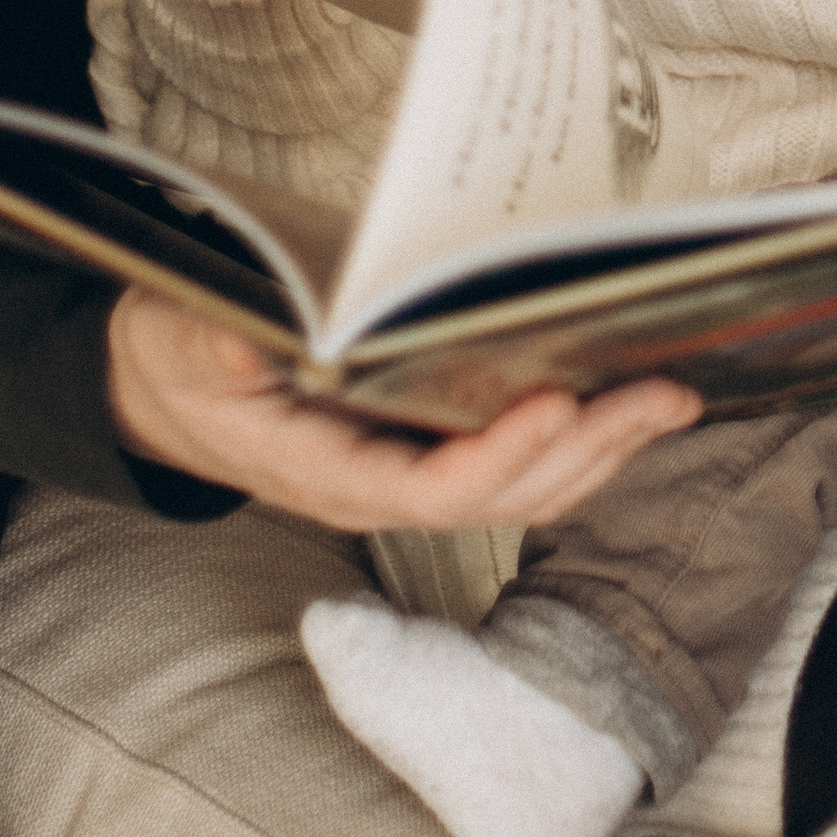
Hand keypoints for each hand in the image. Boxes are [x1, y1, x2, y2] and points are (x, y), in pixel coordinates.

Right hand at [106, 288, 700, 526]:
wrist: (166, 391)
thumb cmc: (178, 359)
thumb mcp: (178, 339)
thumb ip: (211, 345)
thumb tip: (243, 347)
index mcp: (324, 471)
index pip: (426, 491)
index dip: (495, 459)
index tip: (553, 405)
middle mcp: (380, 490)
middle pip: (499, 497)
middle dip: (584, 450)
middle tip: (658, 395)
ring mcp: (409, 477)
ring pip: (522, 489)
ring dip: (602, 450)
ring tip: (669, 398)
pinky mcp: (430, 450)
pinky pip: (518, 465)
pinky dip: (580, 439)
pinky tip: (625, 401)